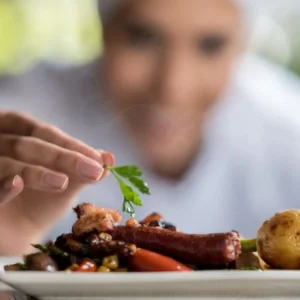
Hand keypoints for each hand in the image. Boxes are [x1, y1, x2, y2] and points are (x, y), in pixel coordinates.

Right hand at [0, 111, 113, 253]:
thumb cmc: (40, 201)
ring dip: (37, 172)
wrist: (18, 234)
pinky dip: (2, 187)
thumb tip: (109, 157)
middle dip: (61, 157)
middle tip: (93, 170)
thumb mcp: (64, 183)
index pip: (43, 132)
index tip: (97, 159)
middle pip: (26, 144)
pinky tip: (17, 184)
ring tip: (63, 183)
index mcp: (18, 137)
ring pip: (7, 163)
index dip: (70, 143)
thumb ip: (82, 170)